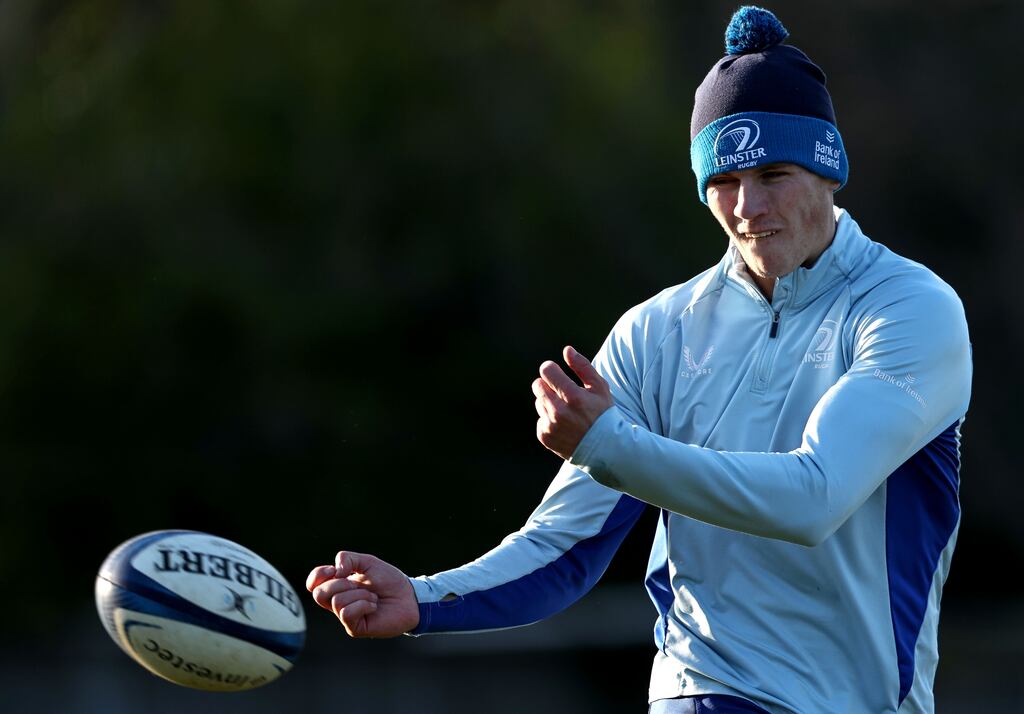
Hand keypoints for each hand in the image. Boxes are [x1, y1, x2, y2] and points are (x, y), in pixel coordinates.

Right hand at [306, 551, 419, 637]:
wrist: (409, 596)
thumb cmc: (389, 580)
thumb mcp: (367, 562)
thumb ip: (347, 559)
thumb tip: (335, 572)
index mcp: (338, 585)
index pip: (313, 583)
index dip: (318, 575)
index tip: (335, 570)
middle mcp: (338, 602)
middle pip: (319, 594)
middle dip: (340, 584)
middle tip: (359, 585)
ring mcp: (346, 616)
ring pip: (336, 602)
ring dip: (359, 594)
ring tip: (373, 597)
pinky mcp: (355, 628)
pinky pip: (347, 613)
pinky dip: (363, 604)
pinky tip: (374, 605)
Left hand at [533, 345, 613, 459]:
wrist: (604, 447)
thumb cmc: (603, 414)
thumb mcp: (599, 387)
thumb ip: (582, 366)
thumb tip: (567, 350)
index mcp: (573, 397)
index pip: (547, 371)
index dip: (551, 369)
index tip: (556, 373)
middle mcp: (559, 412)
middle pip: (537, 385)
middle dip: (548, 385)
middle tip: (562, 393)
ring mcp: (550, 426)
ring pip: (539, 402)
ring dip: (549, 403)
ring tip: (567, 412)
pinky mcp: (545, 436)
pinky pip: (540, 419)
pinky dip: (549, 420)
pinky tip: (564, 425)